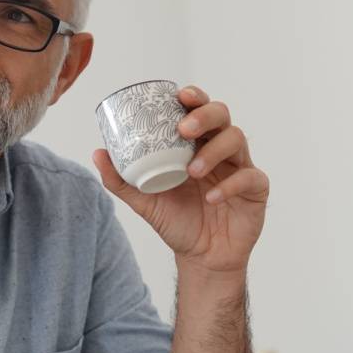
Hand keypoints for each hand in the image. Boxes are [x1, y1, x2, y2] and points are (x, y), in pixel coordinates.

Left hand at [92, 86, 268, 275]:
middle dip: (204, 115)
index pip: (198, 110)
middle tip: (184, 129)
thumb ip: (121, 180)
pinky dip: (229, 185)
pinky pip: (249, 177)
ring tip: (192, 171)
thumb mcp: (145, 201)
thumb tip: (97, 153)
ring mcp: (240, 167)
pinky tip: (211, 197)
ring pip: (236, 140)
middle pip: (222, 115)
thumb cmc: (177, 222)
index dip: (193, 97)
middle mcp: (220, 150)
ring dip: (213, 151)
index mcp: (196, 145)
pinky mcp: (256, 189)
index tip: (179, 95)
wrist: (201, 258)